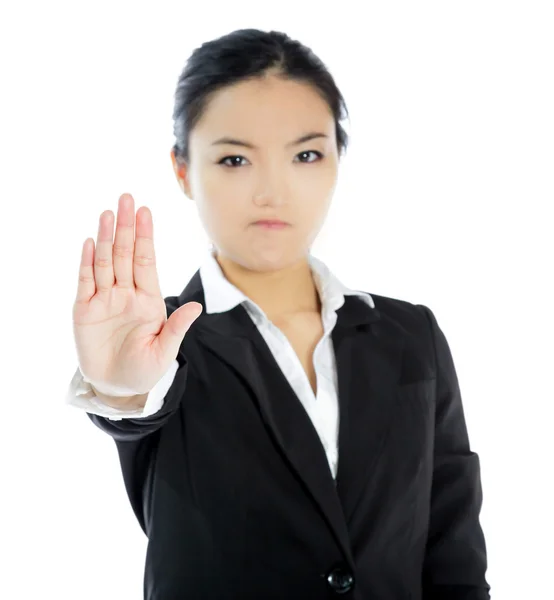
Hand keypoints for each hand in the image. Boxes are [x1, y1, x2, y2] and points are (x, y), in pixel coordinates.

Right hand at [72, 193, 201, 394]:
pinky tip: (89, 243)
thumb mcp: (165, 350)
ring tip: (108, 213)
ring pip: (105, 263)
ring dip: (106, 238)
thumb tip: (197, 306)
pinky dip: (87, 263)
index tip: (146, 212)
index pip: (146, 261)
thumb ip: (177, 327)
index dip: (146, 237)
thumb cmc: (145, 369)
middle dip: (127, 227)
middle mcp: (126, 293)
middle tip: (127, 198)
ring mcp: (104, 300)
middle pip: (125, 254)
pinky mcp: (84, 311)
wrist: (118, 387)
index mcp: (149, 299)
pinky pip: (85, 282)